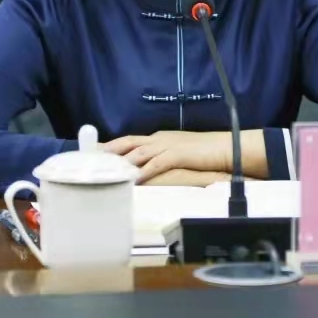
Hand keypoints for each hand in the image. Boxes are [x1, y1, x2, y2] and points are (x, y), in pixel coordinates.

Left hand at [103, 131, 230, 183]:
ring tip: (107, 171)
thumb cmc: (203, 152)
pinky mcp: (177, 154)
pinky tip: (134, 180)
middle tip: (93, 160)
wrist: (225, 147)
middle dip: (110, 151)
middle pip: (128, 142)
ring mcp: (167, 145)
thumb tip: (146, 169)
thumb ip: (162, 157)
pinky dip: (143, 171)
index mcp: (159, 137)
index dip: (113, 147)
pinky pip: (155, 163)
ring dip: (122, 162)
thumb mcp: (178, 152)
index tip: (98, 154)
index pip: (131, 141)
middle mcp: (159, 139)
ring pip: (138, 152)